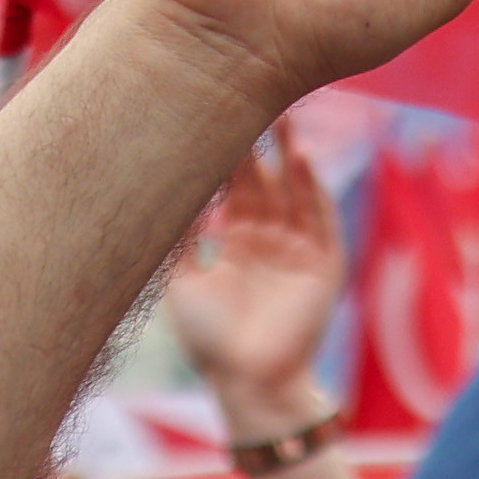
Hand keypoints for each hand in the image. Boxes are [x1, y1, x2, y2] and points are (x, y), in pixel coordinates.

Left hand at [169, 135, 347, 432]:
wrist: (245, 381)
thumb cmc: (208, 339)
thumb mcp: (181, 280)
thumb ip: (178, 239)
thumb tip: (156, 186)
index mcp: (236, 242)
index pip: (233, 186)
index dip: (226, 154)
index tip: (213, 114)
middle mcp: (268, 240)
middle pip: (265, 180)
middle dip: (258, 143)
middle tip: (248, 98)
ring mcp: (297, 250)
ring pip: (294, 190)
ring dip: (288, 154)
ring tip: (281, 115)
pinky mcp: (323, 266)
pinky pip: (320, 219)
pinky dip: (311, 189)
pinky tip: (300, 160)